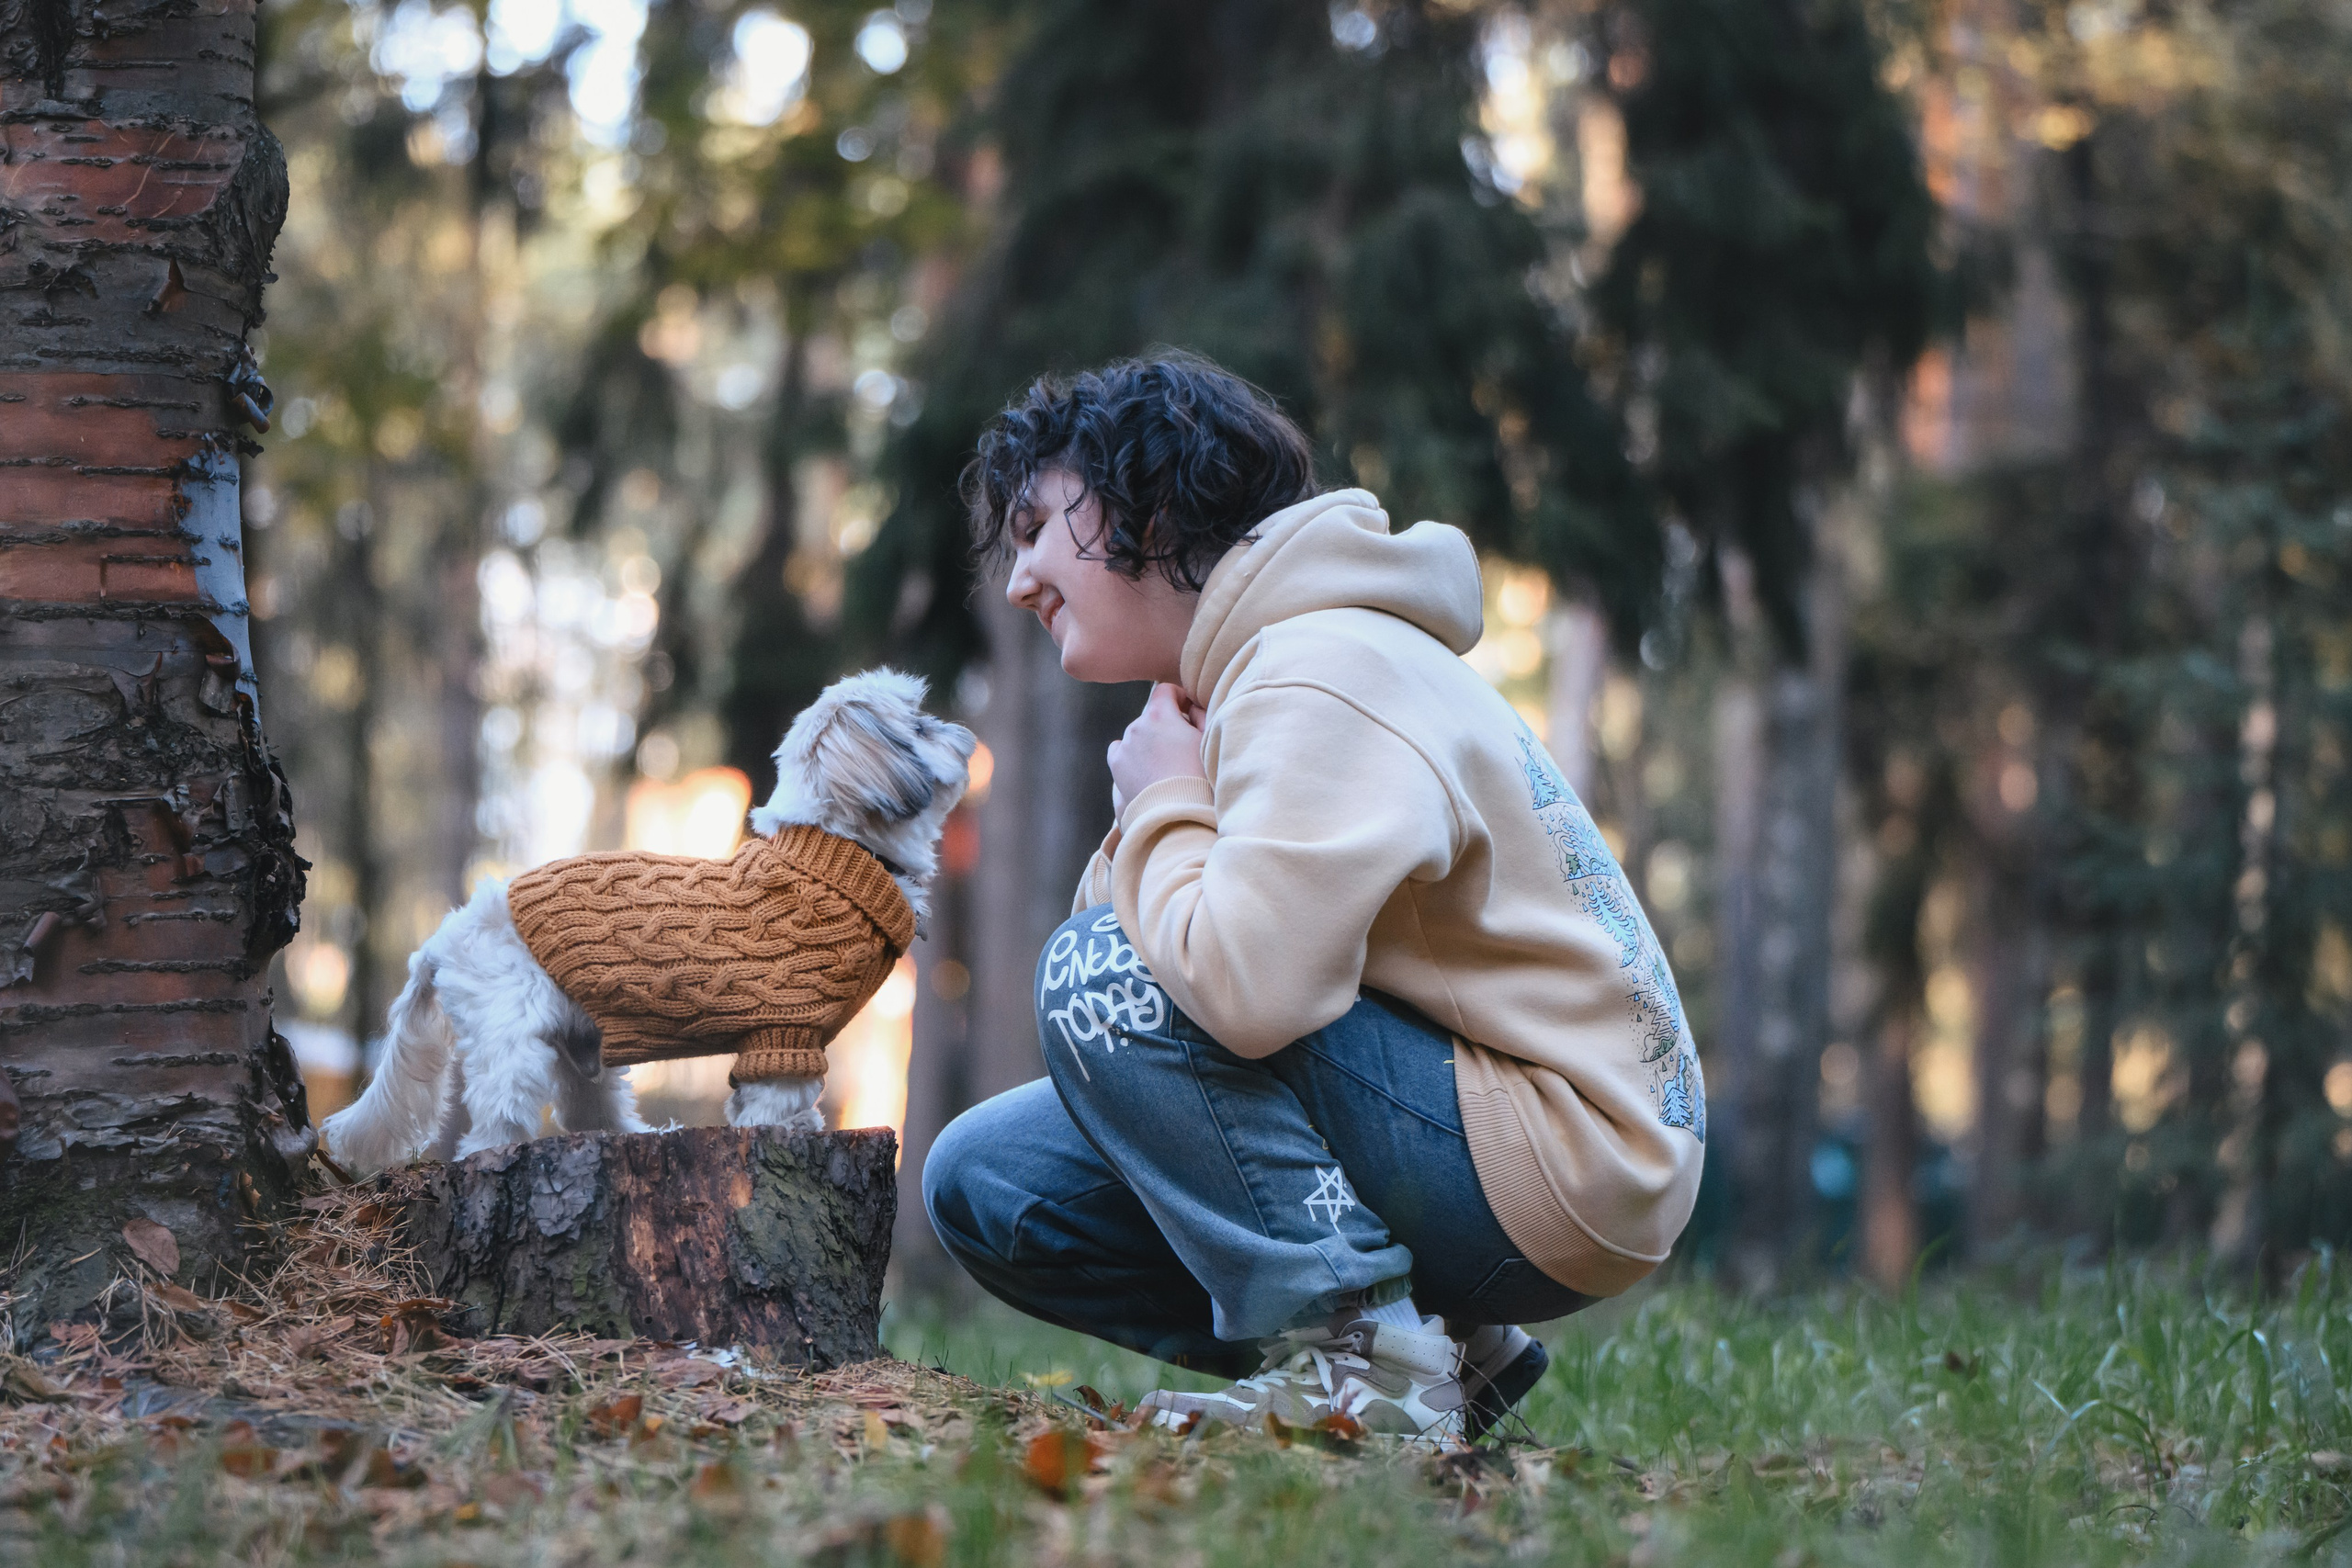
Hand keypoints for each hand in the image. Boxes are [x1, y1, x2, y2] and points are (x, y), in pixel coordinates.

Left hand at [1107, 683, 1205, 809]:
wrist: (1177, 812)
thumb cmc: (1199, 775)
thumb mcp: (1207, 740)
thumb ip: (1200, 715)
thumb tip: (1191, 708)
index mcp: (1160, 714)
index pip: (1165, 690)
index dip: (1179, 698)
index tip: (1187, 711)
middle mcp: (1137, 725)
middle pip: (1152, 715)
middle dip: (1165, 724)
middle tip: (1182, 745)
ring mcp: (1124, 745)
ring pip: (1137, 734)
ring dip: (1149, 741)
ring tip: (1165, 764)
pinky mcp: (1116, 765)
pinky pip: (1120, 750)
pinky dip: (1131, 754)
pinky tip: (1145, 768)